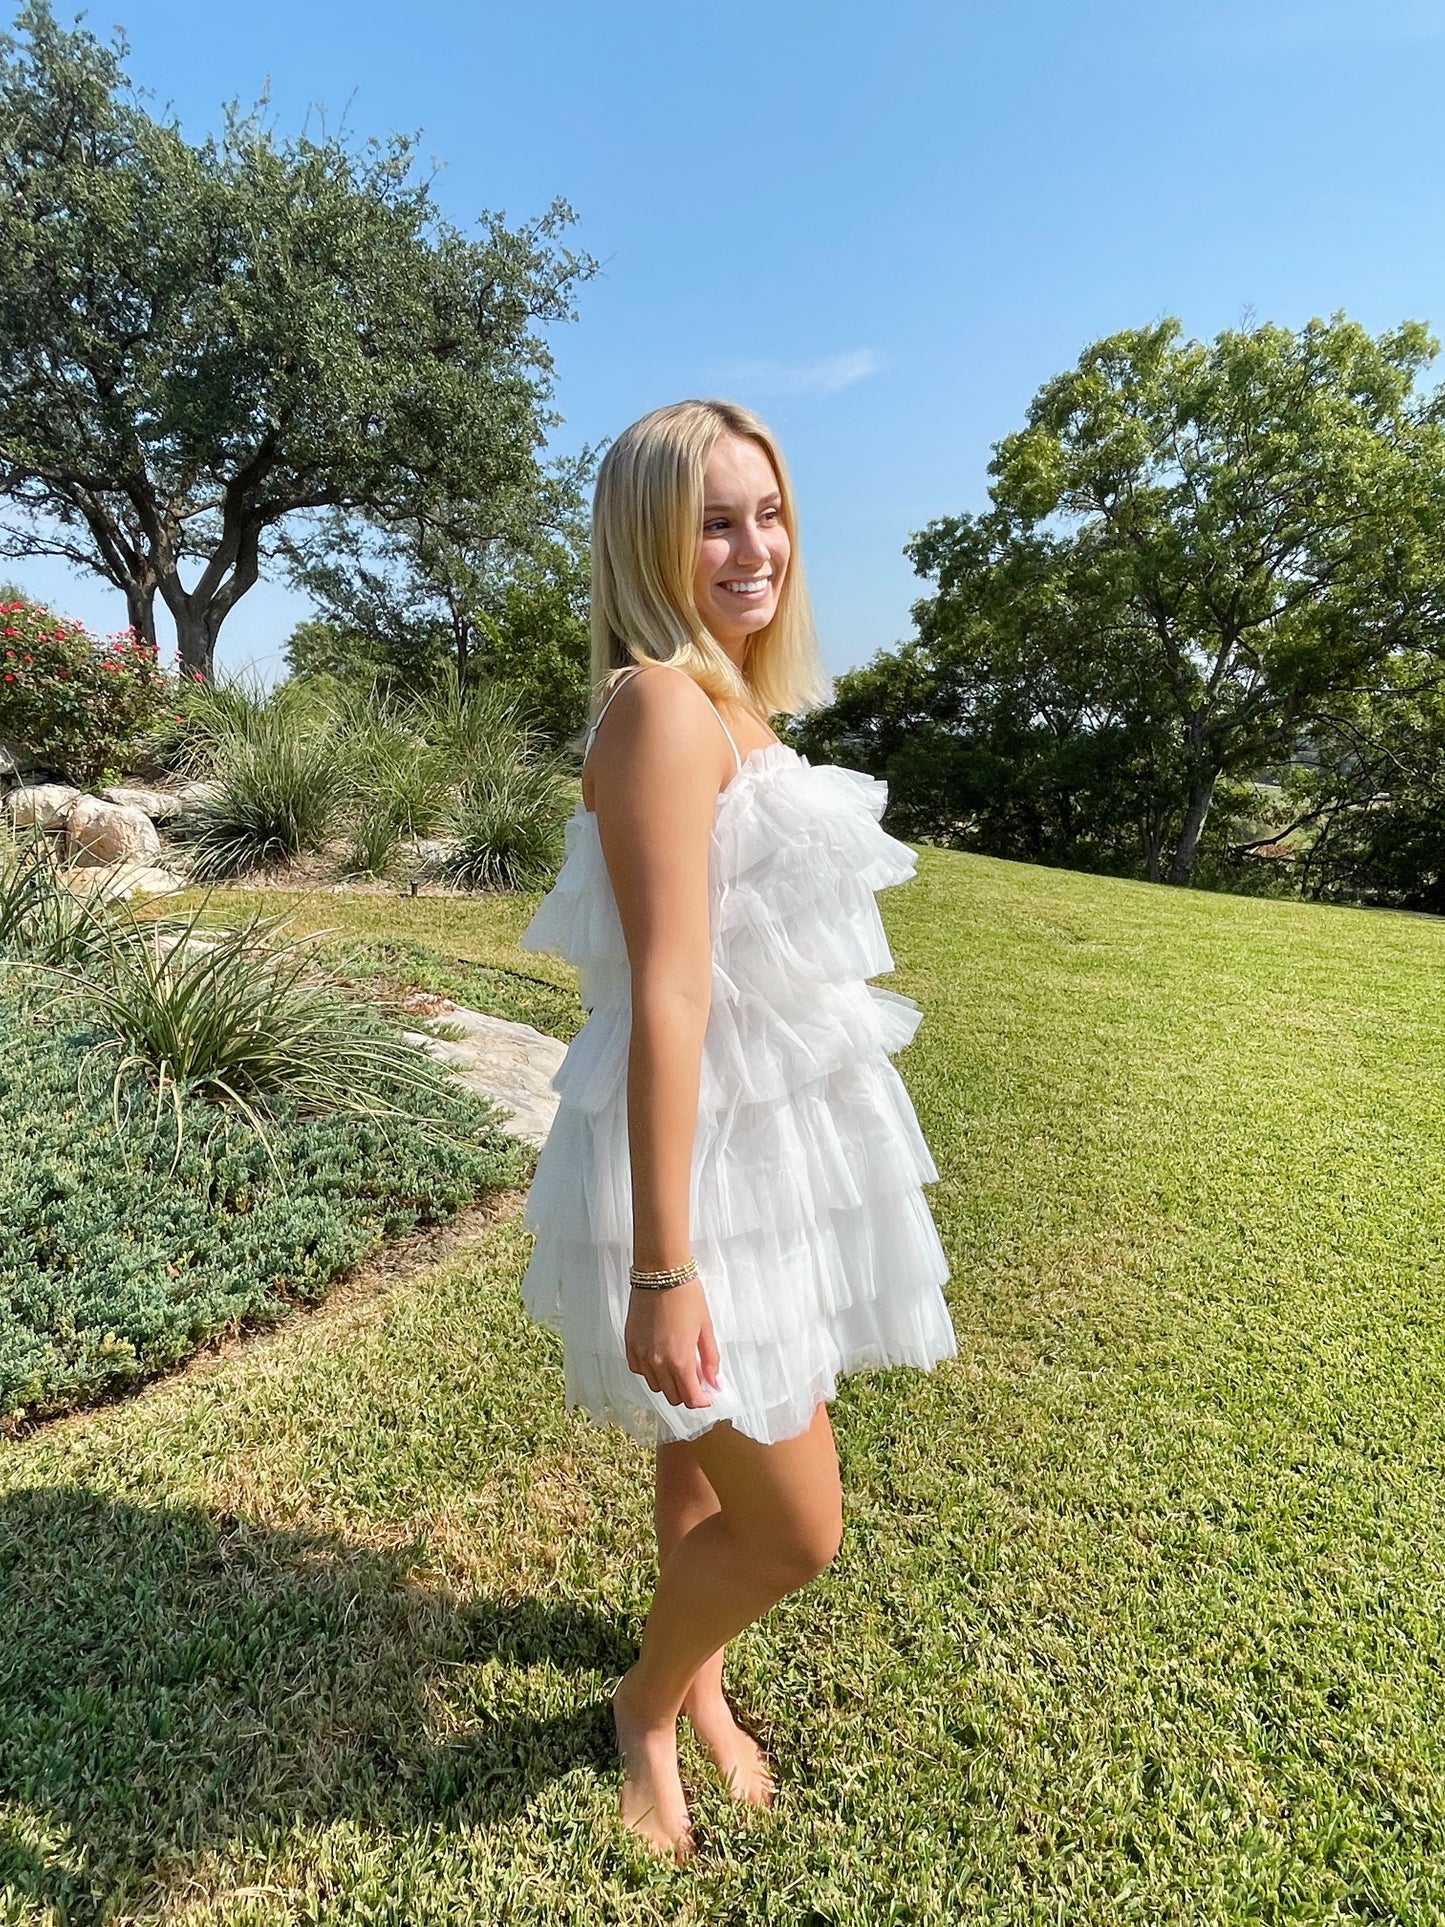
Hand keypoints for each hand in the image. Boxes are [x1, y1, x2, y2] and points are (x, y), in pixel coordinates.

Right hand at [624, 1278, 722, 1408]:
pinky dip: (651, 1371)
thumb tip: (715, 1383)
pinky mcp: (630, 1346)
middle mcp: (658, 1363)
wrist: (660, 1274)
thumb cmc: (687, 1297)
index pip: (690, 1399)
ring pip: (655, 1386)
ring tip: (678, 1364)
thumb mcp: (706, 1328)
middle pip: (673, 1397)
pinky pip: (640, 1371)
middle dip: (687, 1393)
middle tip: (695, 1377)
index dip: (701, 1401)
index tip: (707, 1395)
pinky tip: (660, 1357)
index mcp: (680, 1360)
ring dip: (669, 1383)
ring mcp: (641, 1355)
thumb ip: (710, 1359)